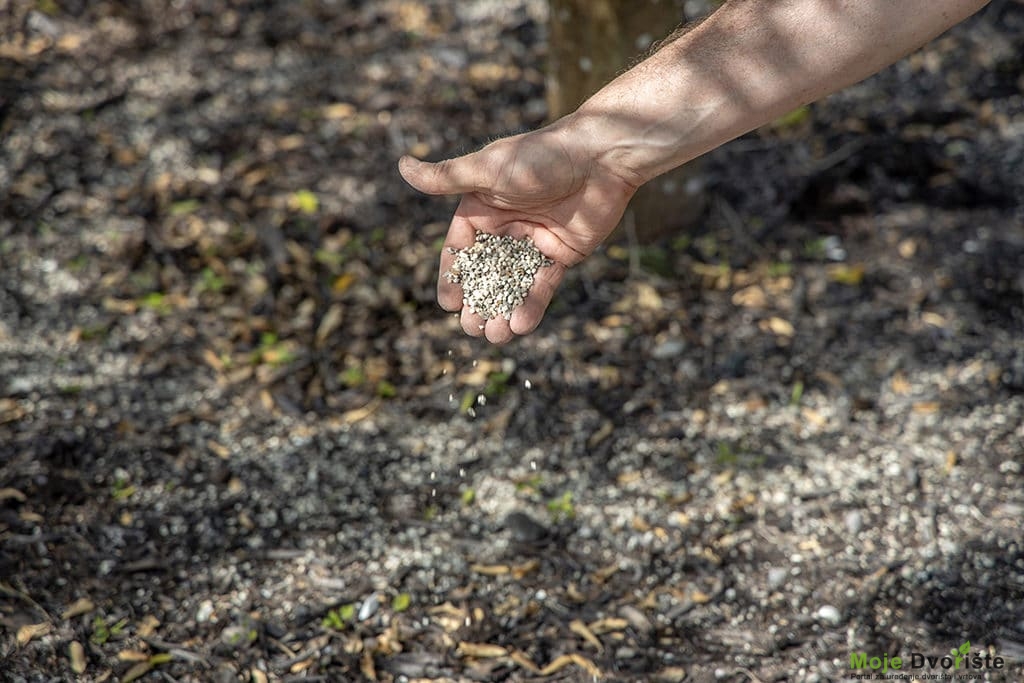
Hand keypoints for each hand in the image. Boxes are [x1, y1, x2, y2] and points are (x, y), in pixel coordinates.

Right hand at [398, 118, 637, 343]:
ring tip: (494, 336)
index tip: (449, 304)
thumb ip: (446, 178)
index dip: (452, 276)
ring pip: (513, 284)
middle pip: (486, 273)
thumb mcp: (487, 169)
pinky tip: (521, 325)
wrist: (600, 157)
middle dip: (478, 302)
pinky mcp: (562, 254)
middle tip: (472, 328)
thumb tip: (401, 166)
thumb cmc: (541, 155)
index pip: (460, 248)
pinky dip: (532, 305)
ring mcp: (534, 242)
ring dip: (503, 311)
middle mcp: (506, 226)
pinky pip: (542, 285)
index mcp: (482, 207)